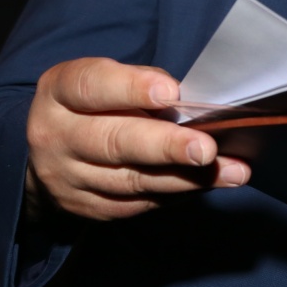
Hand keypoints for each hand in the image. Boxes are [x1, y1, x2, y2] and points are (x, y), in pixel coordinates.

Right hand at [25, 57, 250, 220]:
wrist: (54, 148)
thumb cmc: (99, 102)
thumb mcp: (110, 79)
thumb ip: (144, 85)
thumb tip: (192, 106)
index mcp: (60, 92)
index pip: (92, 86)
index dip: (131, 88)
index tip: (171, 93)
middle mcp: (56, 136)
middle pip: (113, 142)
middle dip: (166, 146)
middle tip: (207, 149)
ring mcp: (66, 178)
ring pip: (131, 180)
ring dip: (187, 178)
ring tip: (232, 171)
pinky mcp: (85, 207)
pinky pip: (137, 203)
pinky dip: (177, 193)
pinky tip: (208, 184)